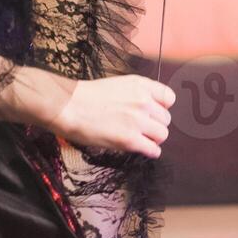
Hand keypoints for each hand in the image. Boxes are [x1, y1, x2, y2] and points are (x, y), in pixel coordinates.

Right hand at [51, 74, 174, 157]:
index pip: (169, 98)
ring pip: (162, 135)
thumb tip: (149, 109)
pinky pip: (153, 150)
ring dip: (153, 139)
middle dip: (155, 125)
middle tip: (142, 129)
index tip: (153, 113)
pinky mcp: (129, 140)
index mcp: (141, 85)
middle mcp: (143, 101)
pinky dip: (150, 152)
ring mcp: (137, 121)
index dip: (162, 108)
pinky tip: (141, 149)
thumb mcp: (118, 85)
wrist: (68, 106)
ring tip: (140, 139)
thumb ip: (137, 94)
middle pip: (166, 119)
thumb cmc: (87, 97)